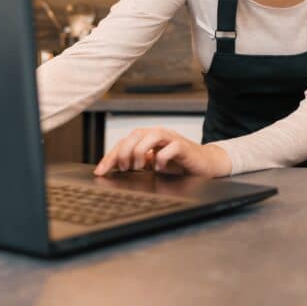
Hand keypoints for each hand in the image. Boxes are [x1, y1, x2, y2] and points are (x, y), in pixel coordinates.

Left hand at [93, 127, 231, 176]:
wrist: (205, 164)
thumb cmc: (179, 164)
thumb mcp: (153, 164)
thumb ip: (138, 163)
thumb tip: (115, 170)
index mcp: (148, 138)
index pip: (125, 142)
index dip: (110, 156)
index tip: (101, 171)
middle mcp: (159, 135)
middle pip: (136, 134)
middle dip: (124, 152)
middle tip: (124, 168)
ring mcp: (172, 139)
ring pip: (153, 135)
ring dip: (141, 151)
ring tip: (139, 166)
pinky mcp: (185, 147)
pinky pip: (172, 147)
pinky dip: (162, 158)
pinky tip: (160, 168)